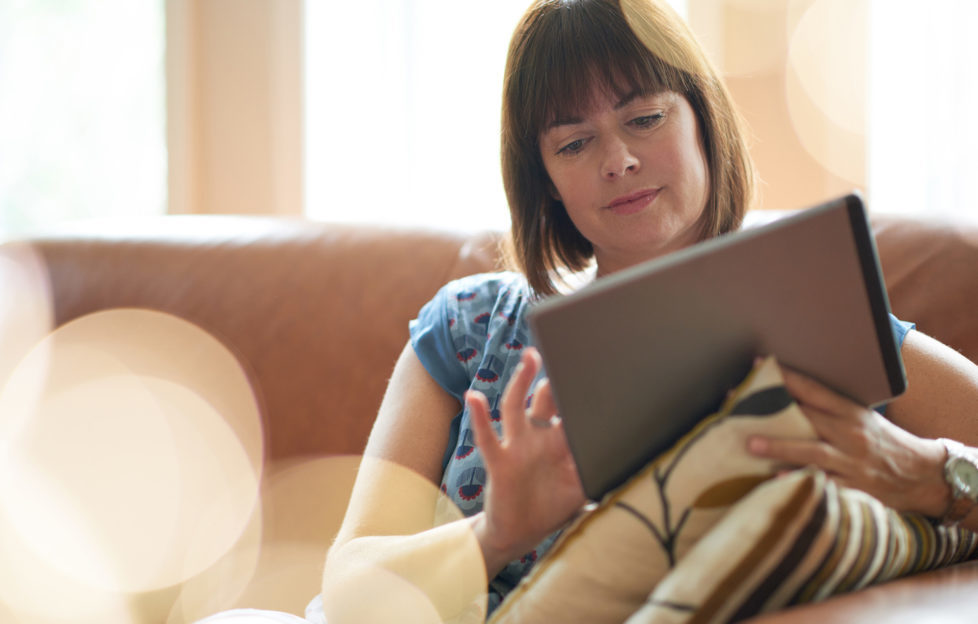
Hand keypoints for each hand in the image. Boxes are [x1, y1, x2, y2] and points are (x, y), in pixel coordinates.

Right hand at [465, 347, 585, 573]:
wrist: (518, 534)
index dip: (584, 391)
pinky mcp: (499, 462)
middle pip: (547, 399)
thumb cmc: (551, 507)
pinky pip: (487, 437)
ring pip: (517, 407)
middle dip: (556, 377)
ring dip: (522, 381)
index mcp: (560, 440)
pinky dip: (479, 417)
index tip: (601, 367)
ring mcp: (517, 446)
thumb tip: (632, 459)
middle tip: (569, 350)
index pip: (573, 409)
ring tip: (530, 357)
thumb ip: (600, 473)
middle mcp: (538, 436)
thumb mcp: (582, 490)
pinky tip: (474, 397)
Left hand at [746, 365, 950, 517]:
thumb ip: (828, 409)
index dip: (786, 377)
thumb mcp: (861, 418)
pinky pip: (825, 484)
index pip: (815, 390)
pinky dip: (802, 481)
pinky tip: (779, 480)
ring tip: (751, 444)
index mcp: (850, 412)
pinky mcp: (855, 487)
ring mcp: (852, 462)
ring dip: (781, 448)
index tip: (758, 365)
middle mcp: (850, 434)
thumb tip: (787, 397)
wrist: (923, 474)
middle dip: (773, 412)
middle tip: (739, 407)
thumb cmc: (883, 442)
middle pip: (808, 418)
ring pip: (813, 452)